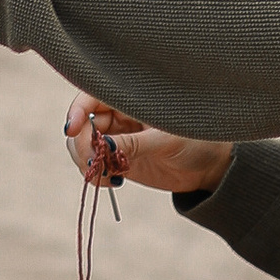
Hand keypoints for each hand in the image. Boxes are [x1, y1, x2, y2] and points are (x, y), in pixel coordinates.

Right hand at [62, 94, 234, 198]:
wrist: (208, 167)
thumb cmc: (196, 141)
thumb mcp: (165, 140)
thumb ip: (133, 143)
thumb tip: (102, 147)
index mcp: (130, 99)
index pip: (91, 97)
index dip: (77, 111)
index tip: (71, 129)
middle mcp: (119, 115)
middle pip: (81, 125)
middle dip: (82, 145)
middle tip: (94, 163)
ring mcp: (116, 138)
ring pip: (82, 147)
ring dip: (86, 163)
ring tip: (107, 176)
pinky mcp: (117, 159)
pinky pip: (94, 165)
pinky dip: (96, 176)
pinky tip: (113, 182)